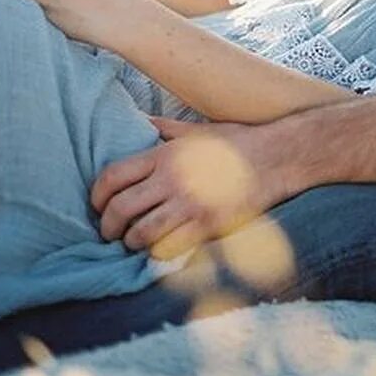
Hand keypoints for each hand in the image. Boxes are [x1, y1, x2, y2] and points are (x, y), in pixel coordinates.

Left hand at [91, 117, 295, 258]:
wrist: (279, 156)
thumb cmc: (238, 142)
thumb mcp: (197, 129)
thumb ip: (164, 129)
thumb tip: (137, 122)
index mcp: (166, 154)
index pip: (113, 177)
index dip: (96, 196)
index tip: (98, 205)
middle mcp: (173, 178)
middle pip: (120, 209)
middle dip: (107, 226)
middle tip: (110, 232)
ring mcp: (191, 204)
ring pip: (140, 234)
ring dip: (131, 242)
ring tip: (134, 242)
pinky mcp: (209, 225)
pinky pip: (169, 249)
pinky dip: (157, 253)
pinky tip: (160, 249)